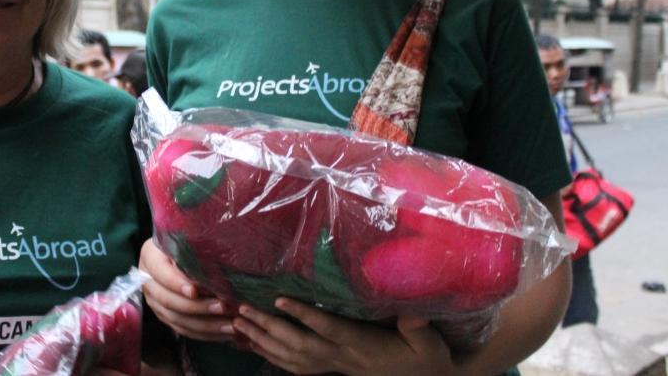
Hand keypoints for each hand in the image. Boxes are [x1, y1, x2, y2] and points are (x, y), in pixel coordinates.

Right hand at [138, 237, 235, 342]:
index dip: (177, 284)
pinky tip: (224, 332)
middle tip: (222, 307)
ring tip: (229, 323)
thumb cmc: (189, 240)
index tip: (195, 290)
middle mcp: (147, 280)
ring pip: (176, 318)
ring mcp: (154, 300)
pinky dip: (204, 333)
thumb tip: (214, 274)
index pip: (161, 273)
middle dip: (197, 306)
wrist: (179, 249)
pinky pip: (182, 329)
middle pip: (168, 299)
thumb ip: (196, 252)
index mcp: (149, 255)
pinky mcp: (164, 315)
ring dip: (205, 324)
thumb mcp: (190, 239)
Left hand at [233, 298, 455, 375]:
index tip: (280, 299)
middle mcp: (343, 358)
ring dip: (262, 341)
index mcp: (363, 346)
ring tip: (237, 323)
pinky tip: (253, 344)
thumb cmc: (427, 358)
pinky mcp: (332, 370)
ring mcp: (335, 367)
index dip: (304, 315)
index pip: (328, 329)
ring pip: (291, 358)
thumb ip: (419, 329)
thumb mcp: (429, 344)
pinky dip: (271, 355)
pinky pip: (294, 367)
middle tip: (242, 310)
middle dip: (268, 327)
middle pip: (299, 344)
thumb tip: (414, 313)